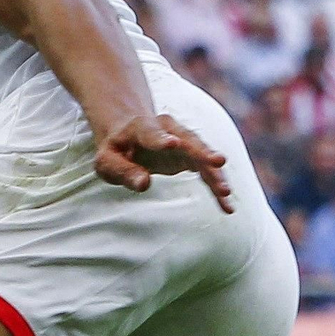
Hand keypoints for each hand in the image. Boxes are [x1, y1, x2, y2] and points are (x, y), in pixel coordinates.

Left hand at [95, 114, 232, 212]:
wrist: (130, 138)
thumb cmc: (116, 151)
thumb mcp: (107, 162)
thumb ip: (123, 171)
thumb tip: (143, 184)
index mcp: (141, 128)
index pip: (152, 133)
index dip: (161, 138)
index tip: (173, 144)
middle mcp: (169, 130)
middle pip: (188, 140)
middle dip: (203, 152)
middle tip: (218, 162)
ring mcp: (185, 142)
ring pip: (203, 156)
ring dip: (215, 173)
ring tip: (225, 192)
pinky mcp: (193, 157)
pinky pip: (208, 172)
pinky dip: (217, 187)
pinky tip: (227, 207)